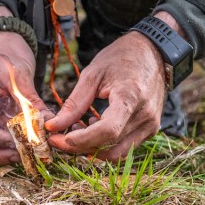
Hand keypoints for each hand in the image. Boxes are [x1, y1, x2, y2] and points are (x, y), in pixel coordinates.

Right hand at [0, 27, 47, 164]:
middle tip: (24, 154)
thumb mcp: (17, 71)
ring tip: (31, 152)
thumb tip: (46, 121)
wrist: (3, 39)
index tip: (14, 142)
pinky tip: (34, 144)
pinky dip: (17, 142)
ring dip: (8, 151)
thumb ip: (28, 97)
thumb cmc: (4, 50)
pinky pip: (4, 135)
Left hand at [44, 19, 172, 160]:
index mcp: (131, 97)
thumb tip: (53, 126)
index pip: (107, 131)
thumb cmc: (121, 58)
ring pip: (117, 152)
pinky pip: (126, 146)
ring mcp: (151, 124)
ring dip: (93, 148)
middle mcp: (145, 115)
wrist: (152, 52)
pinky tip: (94, 125)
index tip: (58, 138)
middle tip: (58, 137)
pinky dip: (106, 143)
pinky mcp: (151, 129)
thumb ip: (74, 103)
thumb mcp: (93, 74)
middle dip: (80, 147)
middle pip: (110, 145)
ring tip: (78, 129)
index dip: (81, 140)